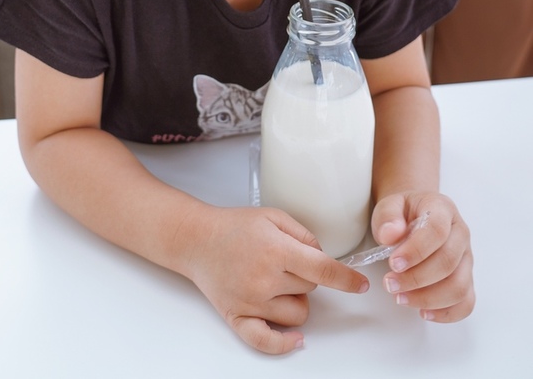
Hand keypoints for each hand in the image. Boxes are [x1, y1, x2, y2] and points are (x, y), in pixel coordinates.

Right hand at [183, 205, 368, 354]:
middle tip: (287, 261)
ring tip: (278, 282)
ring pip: (298, 314)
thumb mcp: (274, 216)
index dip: (347, 280)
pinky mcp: (237, 317)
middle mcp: (265, 279)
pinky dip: (283, 343)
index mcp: (277, 250)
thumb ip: (303, 235)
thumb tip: (322, 257)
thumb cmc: (235, 226)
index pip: (323, 270)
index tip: (361, 285)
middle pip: (311, 290)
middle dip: (307, 276)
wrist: (197, 239)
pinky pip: (266, 341)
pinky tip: (295, 339)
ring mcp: (251, 301)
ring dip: (296, 300)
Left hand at [371, 192, 474, 321]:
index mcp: (443, 210)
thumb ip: (388, 217)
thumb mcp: (389, 206)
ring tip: (400, 297)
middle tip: (390, 284)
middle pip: (448, 262)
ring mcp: (466, 258)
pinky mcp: (466, 278)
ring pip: (459, 286)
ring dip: (428, 298)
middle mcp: (460, 233)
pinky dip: (446, 313)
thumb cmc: (403, 213)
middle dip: (417, 278)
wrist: (416, 215)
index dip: (416, 250)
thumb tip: (390, 235)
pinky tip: (423, 312)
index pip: (437, 231)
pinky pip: (466, 302)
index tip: (394, 263)